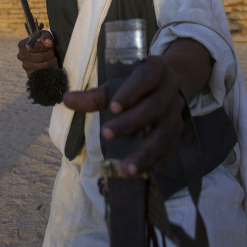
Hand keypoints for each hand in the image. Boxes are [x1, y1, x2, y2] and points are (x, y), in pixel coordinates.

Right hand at [17, 31, 57, 75]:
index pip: (38, 47)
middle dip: (50, 54)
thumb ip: (46, 36)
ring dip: (52, 62)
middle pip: (41, 57)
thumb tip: (48, 44)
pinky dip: (51, 69)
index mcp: (22, 45)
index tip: (50, 46)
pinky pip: (43, 73)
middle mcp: (21, 56)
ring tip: (54, 59)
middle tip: (53, 53)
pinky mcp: (30, 74)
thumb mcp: (44, 35)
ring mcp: (25, 66)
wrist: (40, 52)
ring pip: (43, 66)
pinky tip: (52, 65)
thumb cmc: (42, 42)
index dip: (47, 47)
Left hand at [64, 55, 183, 178]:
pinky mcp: (178, 131)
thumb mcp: (119, 82)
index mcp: (156, 68)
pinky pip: (169, 150)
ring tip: (127, 169)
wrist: (167, 83)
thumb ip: (95, 95)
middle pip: (153, 107)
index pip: (145, 78)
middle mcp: (170, 88)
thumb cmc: (137, 82)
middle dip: (130, 123)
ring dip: (145, 153)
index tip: (113, 107)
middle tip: (106, 134)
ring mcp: (177, 111)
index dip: (130, 92)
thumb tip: (67, 100)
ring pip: (164, 133)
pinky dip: (156, 165)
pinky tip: (144, 178)